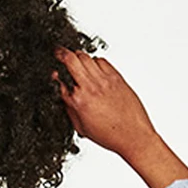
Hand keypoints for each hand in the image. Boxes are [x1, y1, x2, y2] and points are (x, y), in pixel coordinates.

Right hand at [53, 47, 187, 187]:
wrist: (133, 135)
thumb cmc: (110, 135)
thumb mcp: (82, 127)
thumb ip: (71, 109)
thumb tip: (65, 96)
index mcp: (78, 101)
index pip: (60, 80)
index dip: (55, 75)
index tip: (54, 73)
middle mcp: (90, 87)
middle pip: (71, 59)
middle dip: (61, 54)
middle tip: (58, 52)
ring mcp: (104, 80)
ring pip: (86, 56)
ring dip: (78, 56)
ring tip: (76, 60)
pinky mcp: (116, 77)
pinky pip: (102, 61)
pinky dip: (95, 62)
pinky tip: (94, 69)